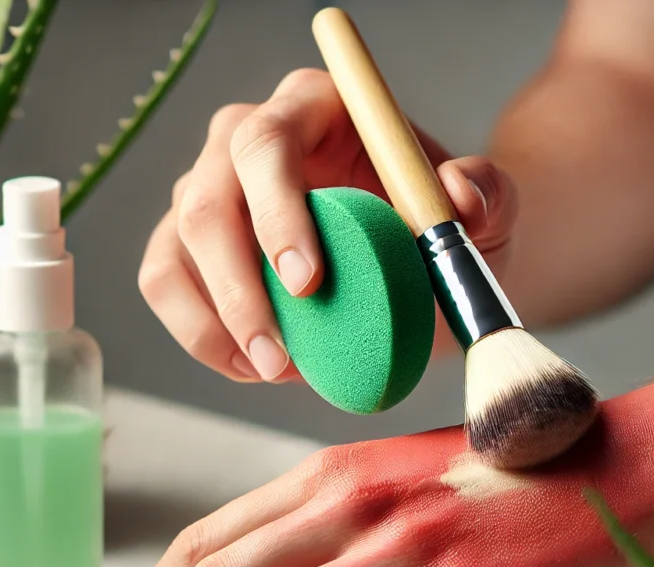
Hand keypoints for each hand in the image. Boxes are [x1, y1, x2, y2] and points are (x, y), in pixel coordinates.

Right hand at [137, 68, 518, 383]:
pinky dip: (203, 336)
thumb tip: (459, 196)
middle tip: (282, 359)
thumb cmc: (444, 224)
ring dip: (215, 322)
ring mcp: (210, 191)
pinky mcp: (190, 245)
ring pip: (176, 249)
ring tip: (276, 371)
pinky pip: (167, 286)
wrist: (422, 261)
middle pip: (206, 200)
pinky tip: (256, 368)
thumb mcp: (487, 209)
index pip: (267, 144)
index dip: (275, 212)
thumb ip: (485, 195)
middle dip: (236, 287)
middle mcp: (245, 140)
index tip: (307, 282)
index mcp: (312, 107)